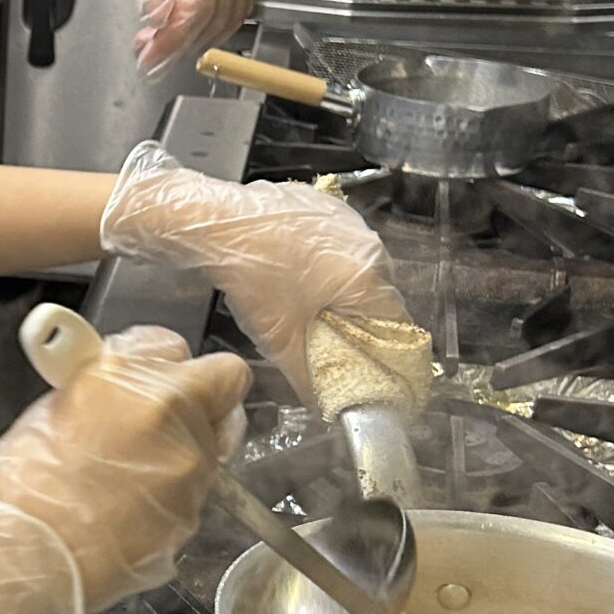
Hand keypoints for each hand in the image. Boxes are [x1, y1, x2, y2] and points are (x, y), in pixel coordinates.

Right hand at [0, 328, 249, 613]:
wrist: (21, 554)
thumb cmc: (21, 486)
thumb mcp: (57, 407)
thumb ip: (111, 384)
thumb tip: (132, 382)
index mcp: (132, 378)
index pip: (190, 353)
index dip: (177, 370)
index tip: (162, 382)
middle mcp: (171, 416)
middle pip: (220, 399)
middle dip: (192, 411)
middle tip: (151, 431)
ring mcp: (189, 468)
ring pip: (209, 451)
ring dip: (179, 457)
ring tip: (123, 481)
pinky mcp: (192, 514)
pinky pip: (193, 496)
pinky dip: (169, 499)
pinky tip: (126, 511)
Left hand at [99, 143, 413, 401]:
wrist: (215, 223)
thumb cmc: (251, 278)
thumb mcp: (280, 339)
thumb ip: (309, 378)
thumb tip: (325, 405)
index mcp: (368, 278)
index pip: (399, 327)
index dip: (390, 357)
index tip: (377, 372)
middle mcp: (370, 245)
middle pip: (380, 300)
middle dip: (363, 327)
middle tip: (338, 345)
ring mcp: (349, 221)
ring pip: (360, 272)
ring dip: (344, 296)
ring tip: (313, 312)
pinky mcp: (328, 207)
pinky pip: (340, 247)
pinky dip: (329, 267)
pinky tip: (299, 277)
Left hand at [102, 0, 267, 73]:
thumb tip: (160, 17)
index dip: (175, 36)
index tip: (150, 55)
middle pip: (216, 11)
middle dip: (181, 42)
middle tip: (149, 56)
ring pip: (231, 13)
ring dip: (197, 37)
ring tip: (161, 43)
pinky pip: (237, 2)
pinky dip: (212, 22)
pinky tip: (185, 27)